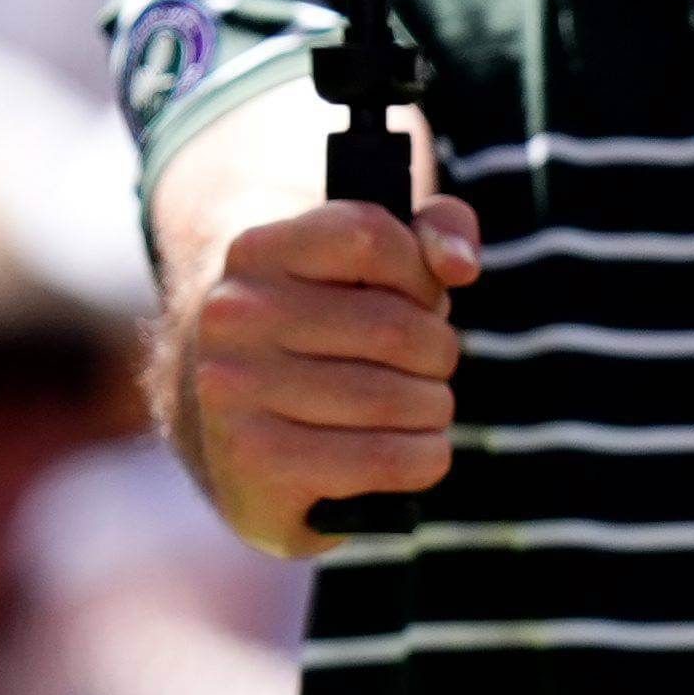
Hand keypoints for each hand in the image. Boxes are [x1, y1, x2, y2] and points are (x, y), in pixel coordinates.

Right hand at [166, 194, 480, 556]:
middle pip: (397, 329)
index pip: (373, 237)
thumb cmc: (321, 341)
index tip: (418, 302)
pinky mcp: (256, 459)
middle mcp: (234, 313)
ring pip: (399, 399)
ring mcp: (235, 388)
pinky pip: (385, 459)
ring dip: (435, 409)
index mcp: (257, 250)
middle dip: (438, 354)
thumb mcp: (365, 272)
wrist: (236, 435)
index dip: (422, 277)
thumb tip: (458, 265)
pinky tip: (413, 452)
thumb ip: (429, 234)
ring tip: (419, 409)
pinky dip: (424, 459)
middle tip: (427, 369)